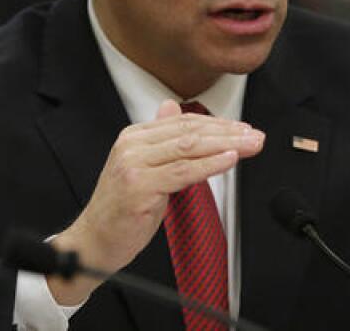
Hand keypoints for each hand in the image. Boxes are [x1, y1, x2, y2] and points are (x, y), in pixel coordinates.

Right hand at [47, 100, 264, 304]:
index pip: (183, 122)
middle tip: (255, 135)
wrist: (93, 242)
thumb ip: (161, 139)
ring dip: (226, 145)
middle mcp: (132, 145)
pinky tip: (230, 159)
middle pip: (189, 131)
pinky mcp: (140, 186)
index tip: (244, 129)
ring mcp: (134, 165)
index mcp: (133, 137)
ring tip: (250, 145)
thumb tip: (171, 106)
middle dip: (228, 132)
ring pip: (189, 148)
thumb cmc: (121, 209)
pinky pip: (183, 172)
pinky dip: (210, 164)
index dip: (217, 123)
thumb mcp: (143, 168)